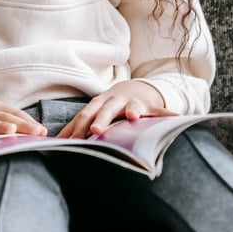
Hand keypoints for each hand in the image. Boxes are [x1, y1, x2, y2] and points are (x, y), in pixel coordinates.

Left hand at [58, 81, 175, 138]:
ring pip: (133, 107)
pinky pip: (160, 111)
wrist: (133, 89)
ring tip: (133, 116)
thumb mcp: (94, 112)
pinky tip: (177, 118)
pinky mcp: (151, 106)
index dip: (79, 128)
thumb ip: (78, 127)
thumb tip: (55, 141)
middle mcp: (114, 101)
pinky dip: (168, 115)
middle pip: (106, 110)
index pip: (85, 116)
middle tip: (97, 130)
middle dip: (101, 120)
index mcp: (98, 104)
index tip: (73, 140)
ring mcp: (133, 102)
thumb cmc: (108, 107)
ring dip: (133, 110)